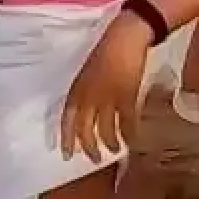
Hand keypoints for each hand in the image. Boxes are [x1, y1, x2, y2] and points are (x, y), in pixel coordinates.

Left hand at [59, 10, 152, 161]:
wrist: (124, 38)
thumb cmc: (105, 52)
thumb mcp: (87, 73)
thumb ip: (84, 93)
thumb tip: (85, 112)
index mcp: (77, 89)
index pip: (67, 119)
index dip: (66, 139)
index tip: (67, 155)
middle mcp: (88, 96)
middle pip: (84, 129)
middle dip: (88, 147)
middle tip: (94, 159)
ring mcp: (107, 97)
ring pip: (105, 129)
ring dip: (109, 143)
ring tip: (115, 151)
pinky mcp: (126, 96)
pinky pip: (125, 122)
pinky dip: (128, 133)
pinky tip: (131, 140)